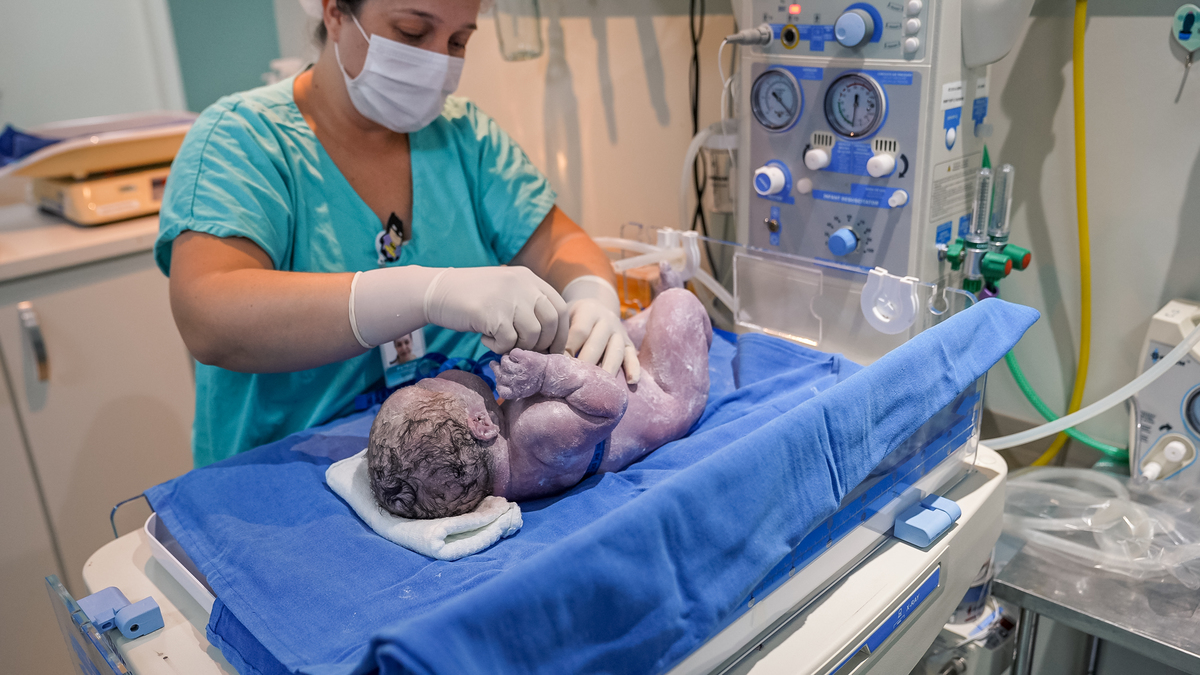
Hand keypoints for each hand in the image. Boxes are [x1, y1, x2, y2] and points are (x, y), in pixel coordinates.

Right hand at [424, 267, 568, 353]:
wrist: (436, 291)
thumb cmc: (471, 296)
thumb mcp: (505, 290)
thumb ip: (527, 304)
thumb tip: (551, 339)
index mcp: (528, 278)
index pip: (560, 307)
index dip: (561, 332)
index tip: (554, 348)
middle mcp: (522, 284)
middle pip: (551, 322)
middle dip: (544, 344)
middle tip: (527, 352)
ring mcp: (507, 298)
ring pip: (532, 335)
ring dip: (519, 346)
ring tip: (501, 341)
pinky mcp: (491, 314)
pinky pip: (509, 342)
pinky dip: (499, 348)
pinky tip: (486, 339)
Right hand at [493, 349, 546, 399]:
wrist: (552, 374)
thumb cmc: (535, 381)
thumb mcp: (522, 390)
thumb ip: (510, 386)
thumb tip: (496, 378)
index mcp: (517, 392)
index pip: (500, 390)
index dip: (498, 385)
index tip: (500, 380)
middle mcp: (518, 381)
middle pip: (499, 374)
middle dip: (496, 369)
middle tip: (495, 364)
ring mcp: (521, 369)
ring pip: (504, 362)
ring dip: (505, 359)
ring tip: (508, 359)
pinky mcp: (526, 358)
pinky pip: (512, 353)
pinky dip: (515, 353)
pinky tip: (518, 355)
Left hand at [563, 298, 639, 382]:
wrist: (595, 305)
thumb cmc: (572, 318)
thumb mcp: (564, 317)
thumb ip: (557, 333)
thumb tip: (543, 358)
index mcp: (588, 311)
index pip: (580, 331)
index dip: (568, 350)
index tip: (559, 367)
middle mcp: (607, 320)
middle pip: (597, 344)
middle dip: (585, 364)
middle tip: (575, 383)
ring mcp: (620, 332)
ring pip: (616, 352)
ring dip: (607, 370)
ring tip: (599, 388)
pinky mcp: (629, 343)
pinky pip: (632, 356)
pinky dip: (634, 368)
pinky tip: (632, 382)